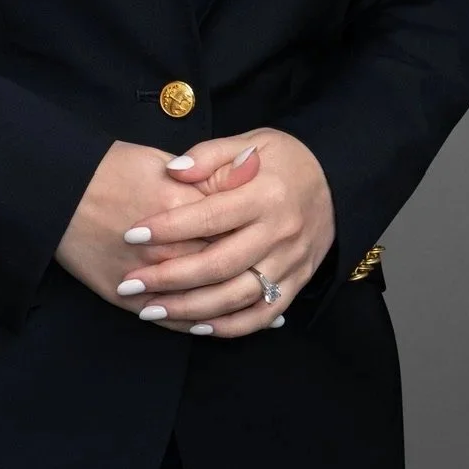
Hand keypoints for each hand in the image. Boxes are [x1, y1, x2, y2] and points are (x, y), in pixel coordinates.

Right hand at [54, 138, 263, 310]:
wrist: (53, 191)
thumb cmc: (104, 170)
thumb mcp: (157, 159)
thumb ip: (202, 171)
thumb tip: (241, 173)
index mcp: (183, 208)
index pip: (233, 227)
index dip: (256, 233)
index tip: (275, 234)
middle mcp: (170, 247)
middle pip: (225, 268)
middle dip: (253, 273)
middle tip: (281, 273)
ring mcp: (149, 277)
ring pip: (204, 301)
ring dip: (233, 307)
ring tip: (264, 307)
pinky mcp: (127, 297)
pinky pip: (171, 320)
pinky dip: (196, 324)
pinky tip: (216, 324)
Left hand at [115, 128, 335, 335]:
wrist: (337, 181)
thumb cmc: (284, 160)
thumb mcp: (250, 142)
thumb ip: (209, 156)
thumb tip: (173, 172)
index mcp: (266, 194)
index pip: (210, 216)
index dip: (169, 228)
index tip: (132, 235)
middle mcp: (280, 232)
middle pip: (220, 264)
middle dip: (170, 277)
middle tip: (130, 283)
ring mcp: (290, 262)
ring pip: (237, 296)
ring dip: (191, 308)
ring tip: (150, 310)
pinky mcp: (297, 282)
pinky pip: (262, 314)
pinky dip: (230, 326)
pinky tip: (196, 326)